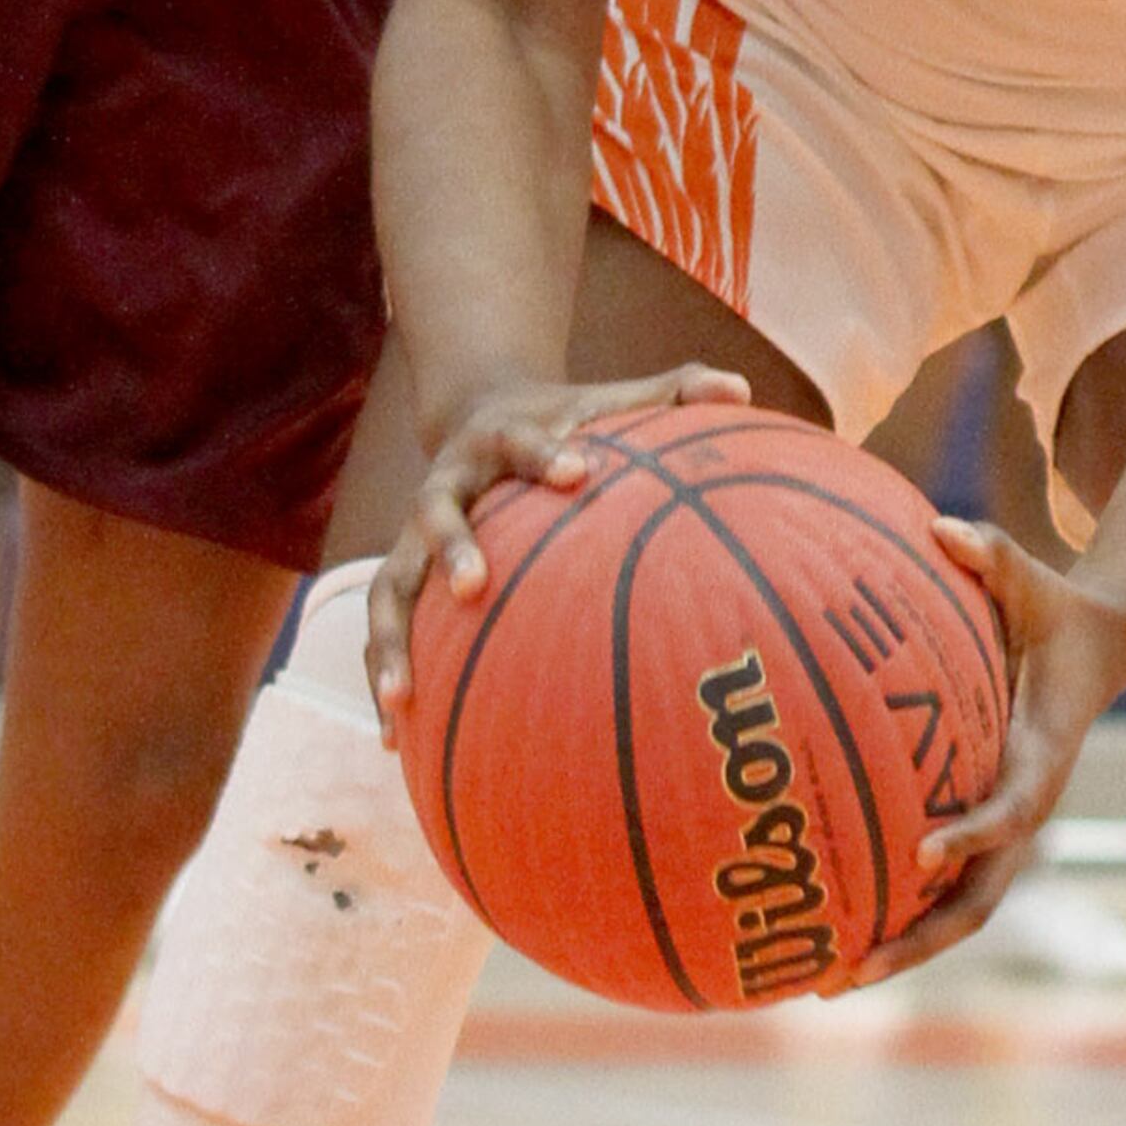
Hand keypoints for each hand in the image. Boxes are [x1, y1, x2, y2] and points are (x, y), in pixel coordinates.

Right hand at [367, 355, 753, 722]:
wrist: (477, 411)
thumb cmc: (565, 420)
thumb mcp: (611, 398)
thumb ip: (673, 392)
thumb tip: (742, 385)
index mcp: (500, 439)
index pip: (520, 442)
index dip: (545, 454)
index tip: (578, 471)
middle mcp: (446, 484)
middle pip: (432, 512)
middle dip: (450, 547)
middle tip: (471, 587)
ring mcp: (414, 533)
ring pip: (389, 586)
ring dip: (389, 640)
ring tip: (401, 698)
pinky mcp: (404, 574)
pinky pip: (386, 628)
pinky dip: (383, 676)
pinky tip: (395, 739)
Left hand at [855, 516, 1125, 976]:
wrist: (1098, 647)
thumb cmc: (1052, 608)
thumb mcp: (1030, 578)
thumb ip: (991, 554)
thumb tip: (944, 527)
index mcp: (1039, 759)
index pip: (1010, 813)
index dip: (971, 835)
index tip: (922, 854)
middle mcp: (1023, 809)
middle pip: (977, 899)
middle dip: (917, 941)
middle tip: (850, 970)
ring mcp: (1003, 830)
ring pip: (956, 912)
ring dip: (900, 949)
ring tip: (825, 984)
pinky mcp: (983, 830)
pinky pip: (939, 886)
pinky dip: (895, 913)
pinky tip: (831, 932)